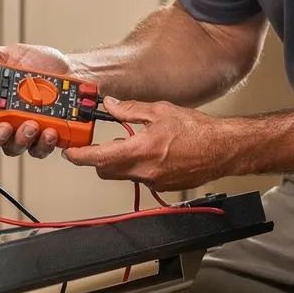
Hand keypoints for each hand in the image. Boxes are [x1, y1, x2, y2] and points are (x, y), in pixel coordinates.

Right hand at [0, 38, 77, 157]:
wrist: (71, 69)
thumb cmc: (39, 64)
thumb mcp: (12, 54)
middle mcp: (2, 122)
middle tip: (3, 127)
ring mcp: (22, 132)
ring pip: (13, 148)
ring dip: (20, 140)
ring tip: (31, 124)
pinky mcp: (43, 138)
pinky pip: (39, 150)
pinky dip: (43, 143)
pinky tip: (49, 130)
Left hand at [65, 97, 228, 191]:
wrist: (223, 148)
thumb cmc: (198, 130)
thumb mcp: (160, 111)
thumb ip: (130, 110)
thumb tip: (111, 105)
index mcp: (140, 151)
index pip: (99, 158)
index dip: (79, 156)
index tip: (70, 153)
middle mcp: (144, 171)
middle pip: (106, 171)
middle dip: (99, 160)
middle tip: (102, 145)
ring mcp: (154, 181)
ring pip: (124, 175)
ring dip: (121, 162)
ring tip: (134, 144)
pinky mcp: (164, 186)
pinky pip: (142, 178)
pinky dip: (139, 167)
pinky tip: (153, 153)